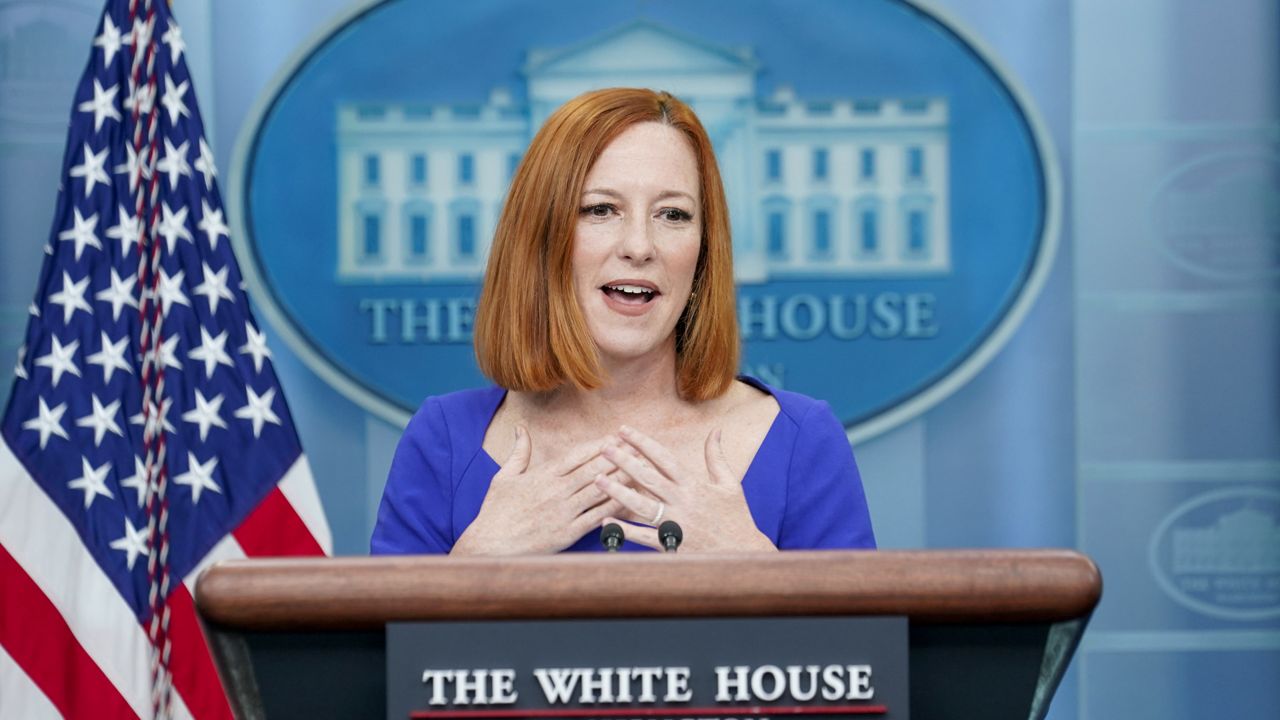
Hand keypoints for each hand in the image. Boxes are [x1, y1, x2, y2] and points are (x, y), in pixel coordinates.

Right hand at [451, 427, 624, 554]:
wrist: (489, 545)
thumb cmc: (496, 512)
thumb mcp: (504, 477)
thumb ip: (518, 452)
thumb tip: (520, 428)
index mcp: (543, 476)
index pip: (576, 455)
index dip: (598, 445)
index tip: (616, 437)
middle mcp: (556, 492)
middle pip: (593, 470)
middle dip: (617, 457)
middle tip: (638, 448)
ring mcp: (563, 513)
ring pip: (598, 492)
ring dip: (621, 479)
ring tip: (640, 470)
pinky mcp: (567, 533)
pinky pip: (596, 518)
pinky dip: (613, 508)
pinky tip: (629, 501)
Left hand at [595, 426, 776, 552]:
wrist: (743, 554)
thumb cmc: (736, 517)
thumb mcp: (730, 483)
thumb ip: (716, 457)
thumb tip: (716, 430)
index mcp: (694, 484)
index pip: (663, 458)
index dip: (642, 442)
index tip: (623, 430)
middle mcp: (683, 501)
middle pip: (649, 478)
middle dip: (625, 461)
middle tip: (604, 447)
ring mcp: (676, 524)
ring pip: (642, 505)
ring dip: (618, 492)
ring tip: (598, 479)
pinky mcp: (671, 545)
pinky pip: (644, 537)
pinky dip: (624, 531)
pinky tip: (605, 523)